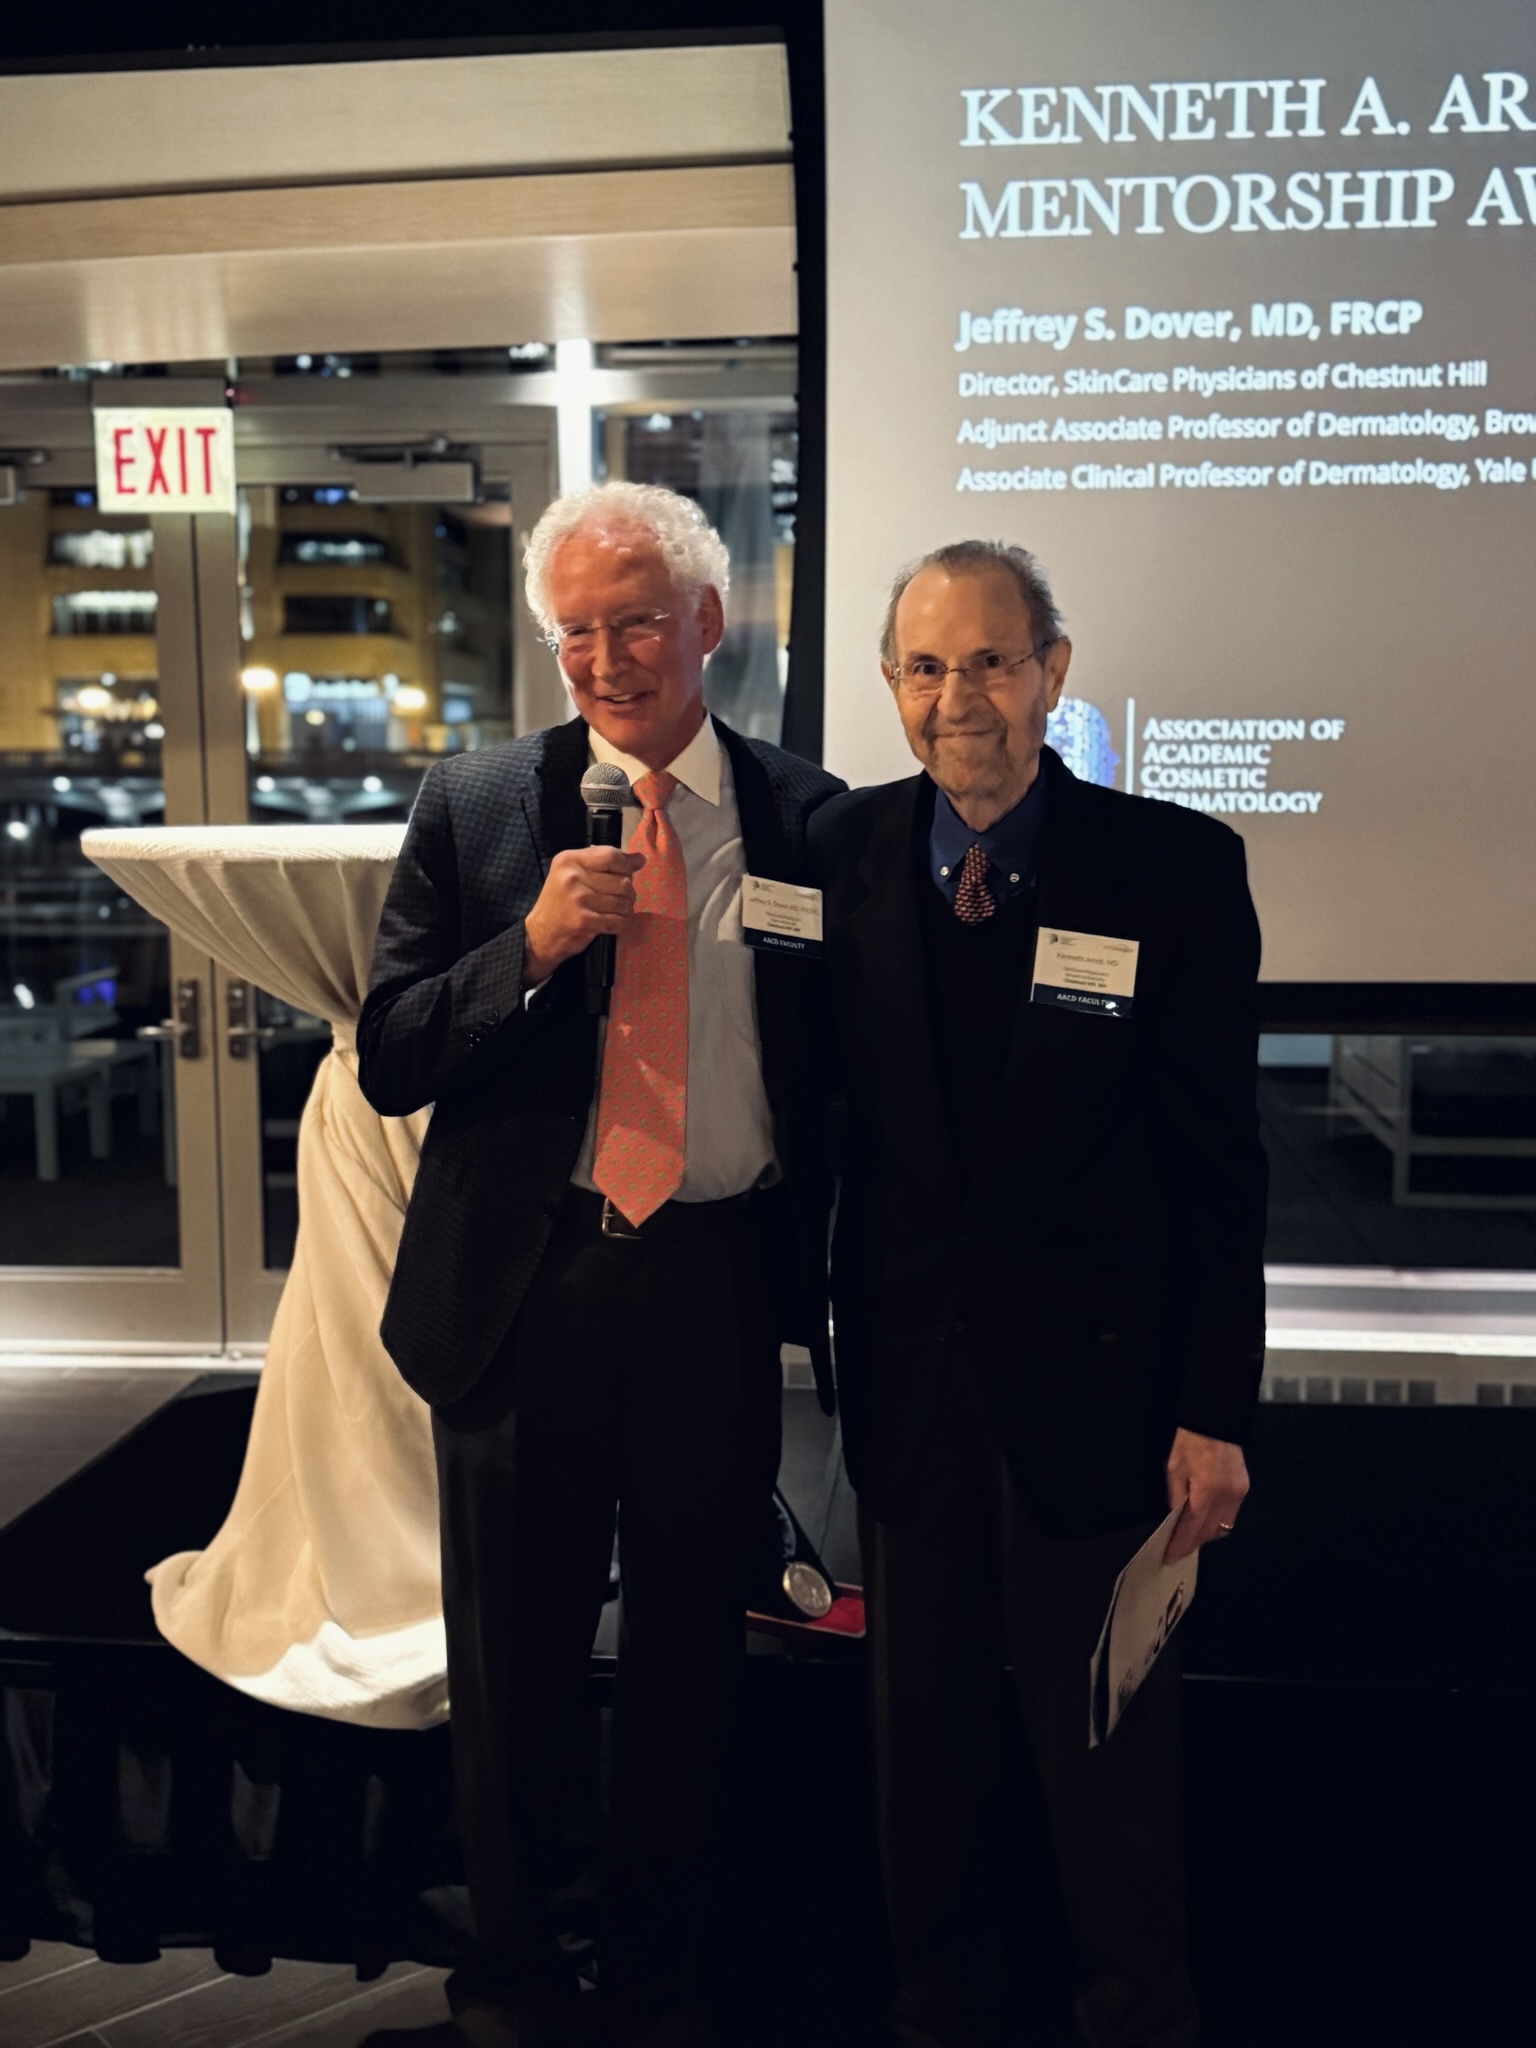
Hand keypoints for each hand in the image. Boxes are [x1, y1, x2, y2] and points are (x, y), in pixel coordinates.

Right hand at [523, 847, 644, 983]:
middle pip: (622, 880)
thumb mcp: (575, 874)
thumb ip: (606, 863)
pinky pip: (618, 920)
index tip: (628, 873)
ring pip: (623, 901)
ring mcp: (578, 899)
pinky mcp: (585, 921)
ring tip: (616, 910)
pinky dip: (620, 923)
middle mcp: (573, 876)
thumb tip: (640, 859)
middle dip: (628, 892)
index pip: (611, 855)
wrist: (540, 934)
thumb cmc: (560, 901)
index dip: (626, 866)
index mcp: (570, 860)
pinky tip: (612, 922)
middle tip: (619, 898)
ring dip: (626, 908)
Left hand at [1163, 1426, 1248, 1561]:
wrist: (1214, 1417)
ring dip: (1206, 1534)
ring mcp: (1239, 1492)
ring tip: (1188, 1536)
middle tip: (1177, 1549)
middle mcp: (1228, 1496)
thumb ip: (1175, 1497)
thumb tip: (1174, 1519)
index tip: (1170, 1556)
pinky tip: (1204, 1519)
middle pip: (1210, 1532)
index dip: (1181, 1545)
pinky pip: (1230, 1514)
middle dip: (1193, 1543)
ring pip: (1223, 1526)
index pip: (1193, 1528)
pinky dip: (1216, 1520)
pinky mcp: (1243, 1487)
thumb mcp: (1173, 1468)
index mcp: (1208, 1491)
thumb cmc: (1189, 1439)